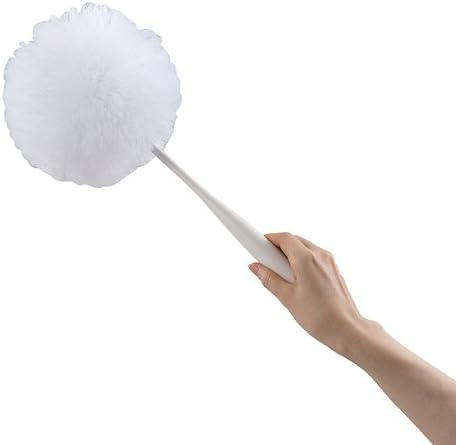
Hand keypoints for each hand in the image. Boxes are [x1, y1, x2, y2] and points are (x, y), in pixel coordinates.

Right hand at [249, 232, 365, 354]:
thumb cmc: (320, 317)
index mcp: (306, 260)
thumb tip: (255, 268)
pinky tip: (296, 278)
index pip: (284, 237)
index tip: (257, 243)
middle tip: (266, 261)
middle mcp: (320, 255)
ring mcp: (329, 261)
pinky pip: (314, 256)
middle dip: (278, 246)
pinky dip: (302, 259)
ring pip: (305, 247)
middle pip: (294, 240)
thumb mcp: (287, 298)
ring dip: (290, 253)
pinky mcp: (334, 268)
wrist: (347, 330)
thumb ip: (269, 279)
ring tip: (281, 274)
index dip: (268, 239)